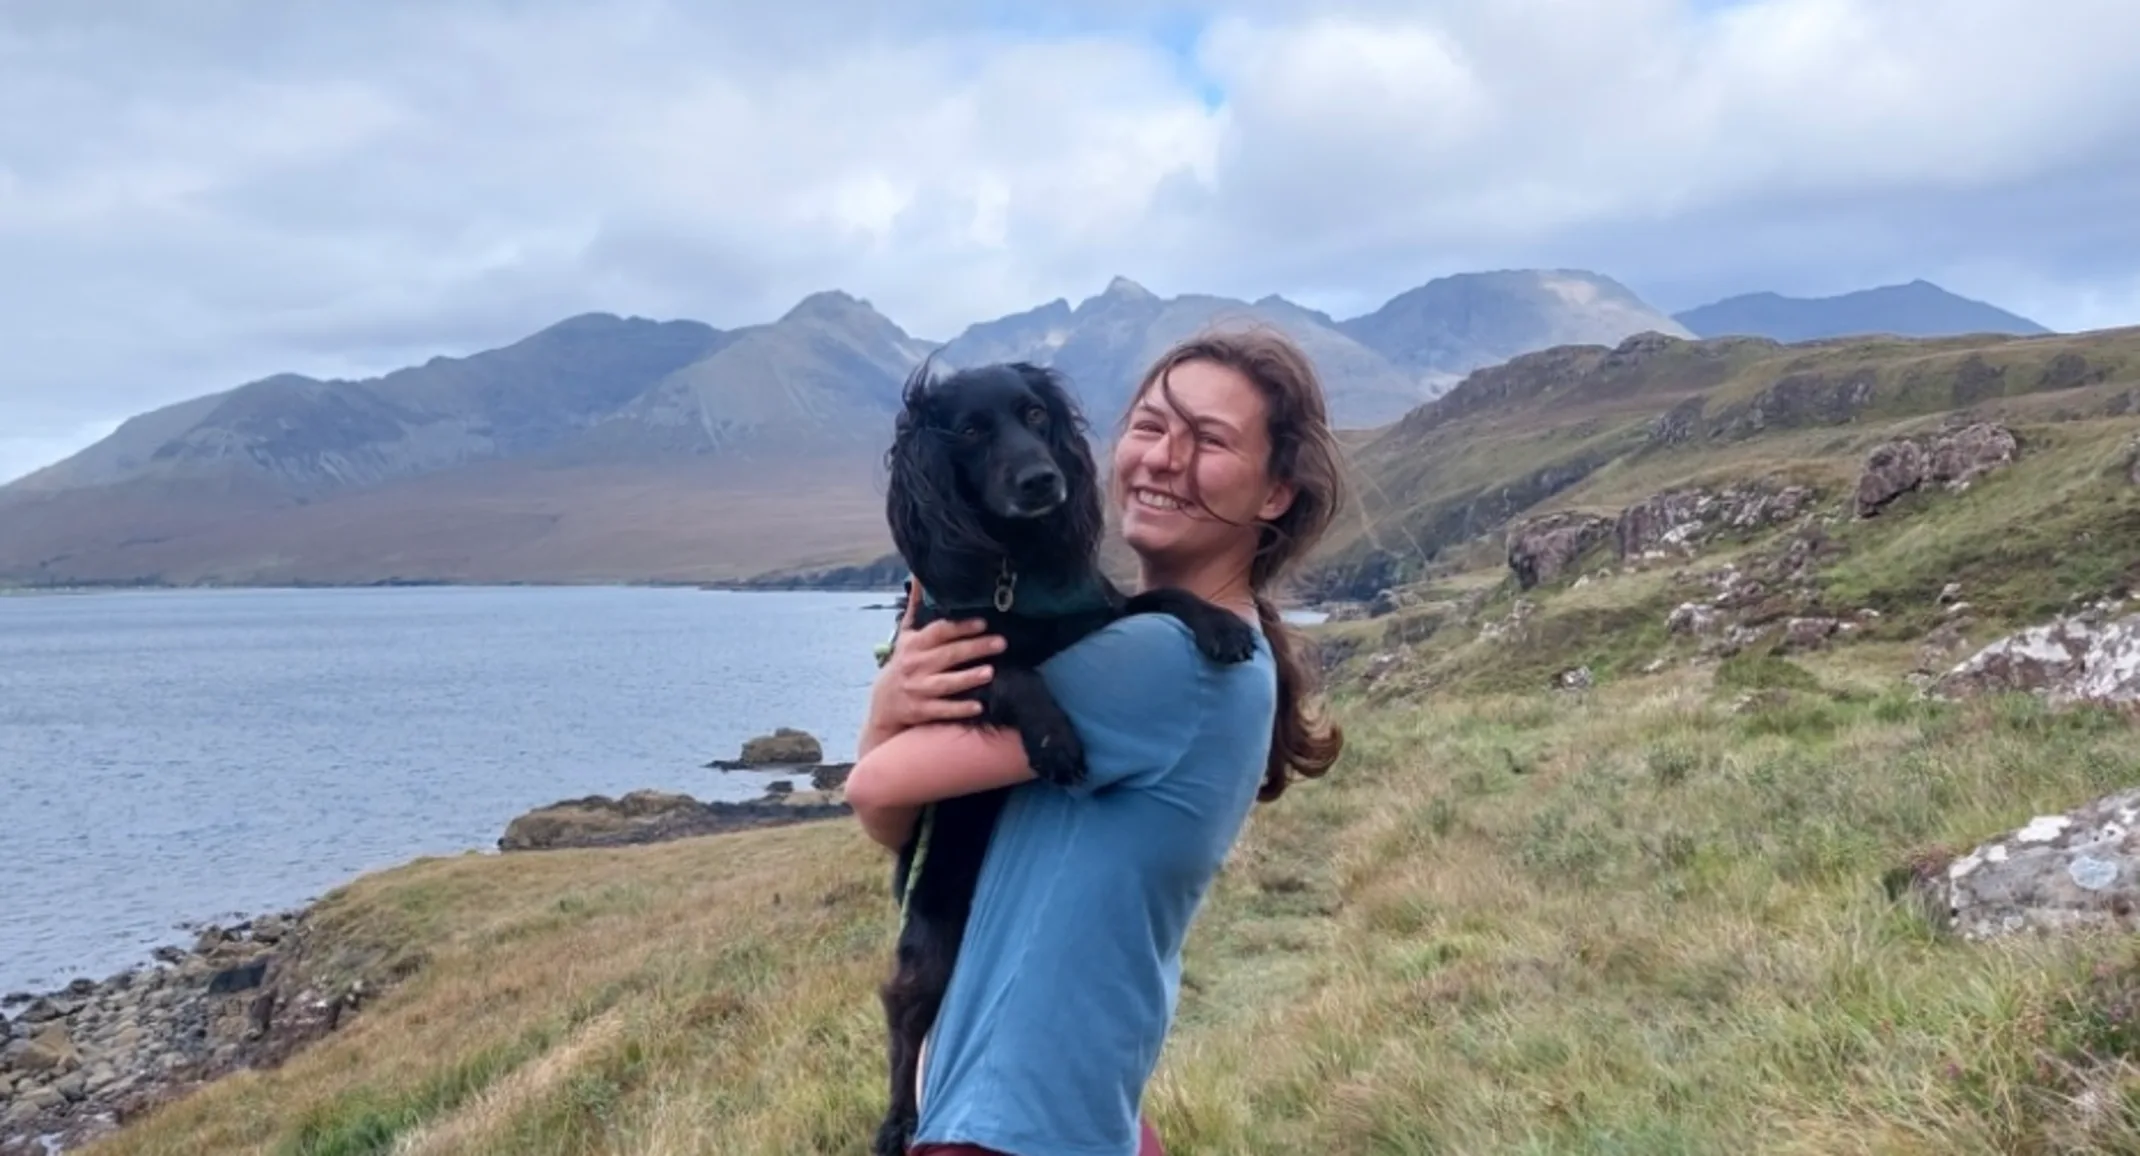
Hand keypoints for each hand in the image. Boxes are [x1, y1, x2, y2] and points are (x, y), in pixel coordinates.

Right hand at [861, 583, 1003, 748]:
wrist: (884, 703)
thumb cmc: (903, 663)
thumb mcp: (906, 636)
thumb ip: (915, 607)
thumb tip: (920, 575)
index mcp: (914, 644)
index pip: (939, 632)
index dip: (960, 627)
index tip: (983, 622)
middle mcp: (916, 665)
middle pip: (948, 654)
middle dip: (975, 648)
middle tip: (1001, 643)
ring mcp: (918, 689)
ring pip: (945, 683)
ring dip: (967, 678)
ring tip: (990, 672)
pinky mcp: (922, 710)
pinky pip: (943, 710)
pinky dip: (959, 709)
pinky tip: (979, 706)